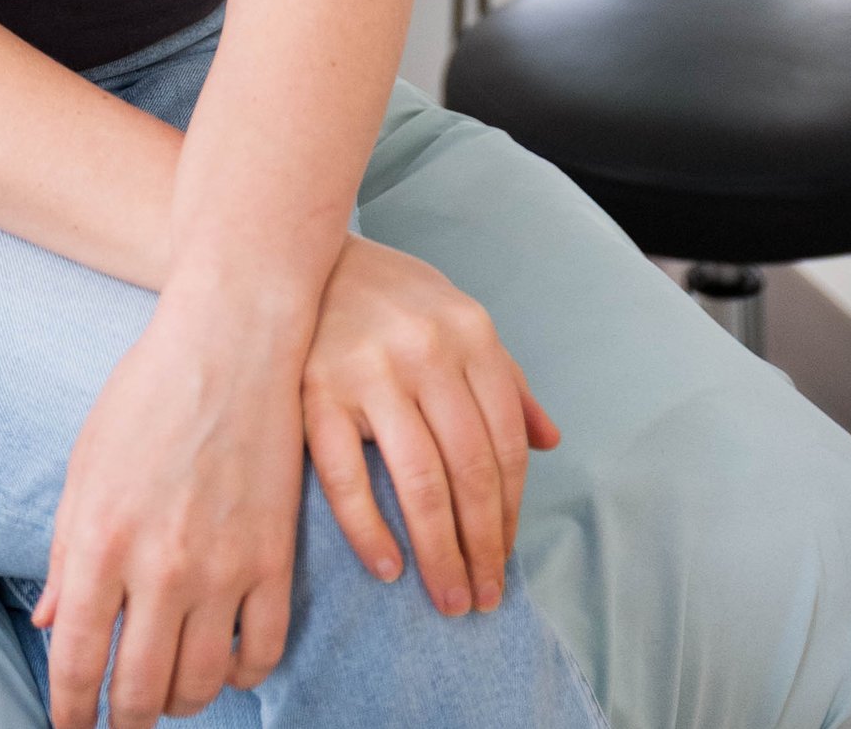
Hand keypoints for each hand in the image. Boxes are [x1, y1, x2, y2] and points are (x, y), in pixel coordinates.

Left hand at [33, 287, 307, 726]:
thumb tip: (50, 626)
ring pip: (203, 684)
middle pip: (140, 691)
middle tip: (120, 719)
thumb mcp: (87, 464)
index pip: (78, 663)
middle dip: (124, 720)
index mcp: (102, 539)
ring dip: (181, 700)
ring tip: (169, 689)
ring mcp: (223, 566)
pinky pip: (263, 652)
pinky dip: (245, 675)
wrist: (231, 338)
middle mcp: (160, 565)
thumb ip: (68, 551)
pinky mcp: (274, 558)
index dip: (70, 712)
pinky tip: (227, 663)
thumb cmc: (147, 393)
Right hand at [299, 236, 558, 619]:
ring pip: (421, 482)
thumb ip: (504, 378)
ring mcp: (369, 370)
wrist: (300, 252)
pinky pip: (347, 477)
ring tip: (449, 597)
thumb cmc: (388, 296)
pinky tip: (388, 568)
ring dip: (440, 553)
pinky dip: (370, 530)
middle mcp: (427, 350)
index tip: (504, 559)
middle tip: (483, 599)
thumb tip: (550, 440)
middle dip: (482, 546)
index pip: (506, 443)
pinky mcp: (314, 389)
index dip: (510, 512)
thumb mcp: (458, 318)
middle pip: (470, 469)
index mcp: (470, 332)